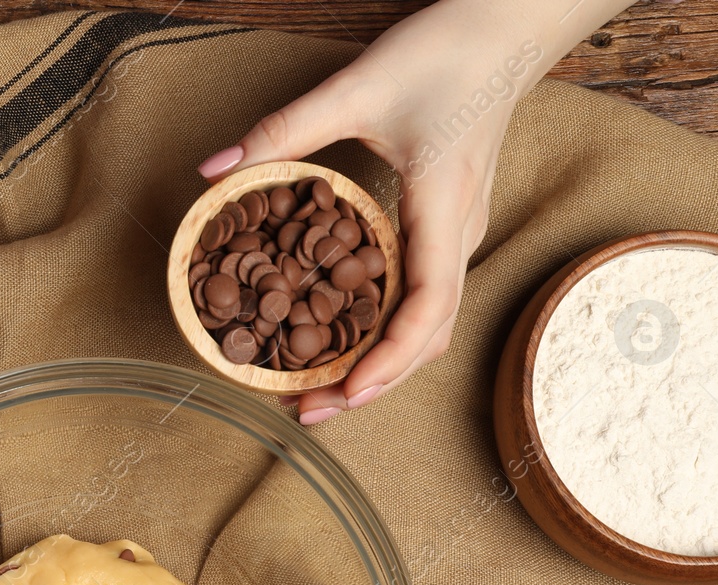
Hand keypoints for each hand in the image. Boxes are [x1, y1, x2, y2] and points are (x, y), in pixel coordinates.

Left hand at [197, 1, 533, 424]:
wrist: (506, 29)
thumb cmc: (443, 53)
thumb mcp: (356, 87)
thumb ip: (283, 130)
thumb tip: (212, 172)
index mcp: (444, 209)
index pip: (428, 306)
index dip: (389, 358)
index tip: (344, 391)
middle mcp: (460, 234)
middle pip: (427, 336)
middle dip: (371, 383)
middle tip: (306, 412)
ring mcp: (459, 235)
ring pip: (429, 325)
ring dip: (380, 367)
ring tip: (320, 395)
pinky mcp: (449, 229)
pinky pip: (423, 300)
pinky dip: (386, 335)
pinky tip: (344, 344)